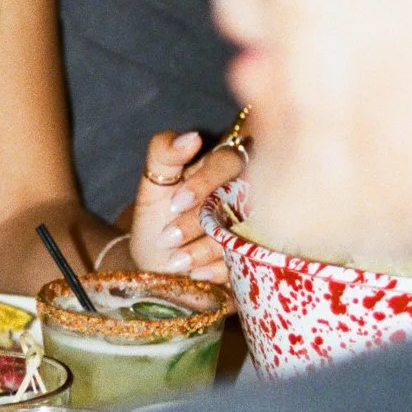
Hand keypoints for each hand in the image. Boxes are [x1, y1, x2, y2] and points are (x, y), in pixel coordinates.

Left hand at [130, 130, 242, 283]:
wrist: (158, 268)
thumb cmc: (157, 220)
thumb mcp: (152, 187)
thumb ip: (163, 154)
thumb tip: (192, 137)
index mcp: (221, 169)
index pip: (228, 161)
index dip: (204, 182)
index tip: (175, 204)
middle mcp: (246, 194)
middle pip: (239, 199)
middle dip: (199, 222)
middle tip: (166, 238)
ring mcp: (256, 227)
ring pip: (243, 233)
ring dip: (202, 249)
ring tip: (174, 261)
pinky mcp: (258, 258)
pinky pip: (248, 262)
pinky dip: (216, 269)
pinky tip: (195, 273)